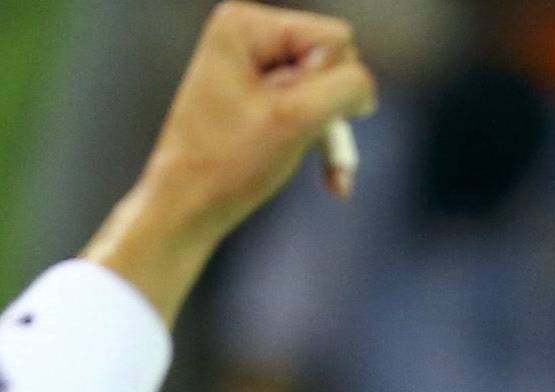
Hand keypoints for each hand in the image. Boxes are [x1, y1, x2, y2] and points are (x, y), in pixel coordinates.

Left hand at [86, 7, 376, 321]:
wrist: (189, 205)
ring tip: (333, 178)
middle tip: (307, 144)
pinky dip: (321, 142)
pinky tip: (331, 181)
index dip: (333, 86)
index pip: (335, 40)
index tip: (296, 119)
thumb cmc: (230, 163)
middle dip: (331, 109)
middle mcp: (248, 32)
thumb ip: (344, 88)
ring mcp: (254, 63)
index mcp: (247, 24)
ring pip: (327, 90)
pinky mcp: (260, 93)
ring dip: (331, 135)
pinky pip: (312, 108)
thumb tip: (365, 86)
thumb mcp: (296, 120)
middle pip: (332, 61)